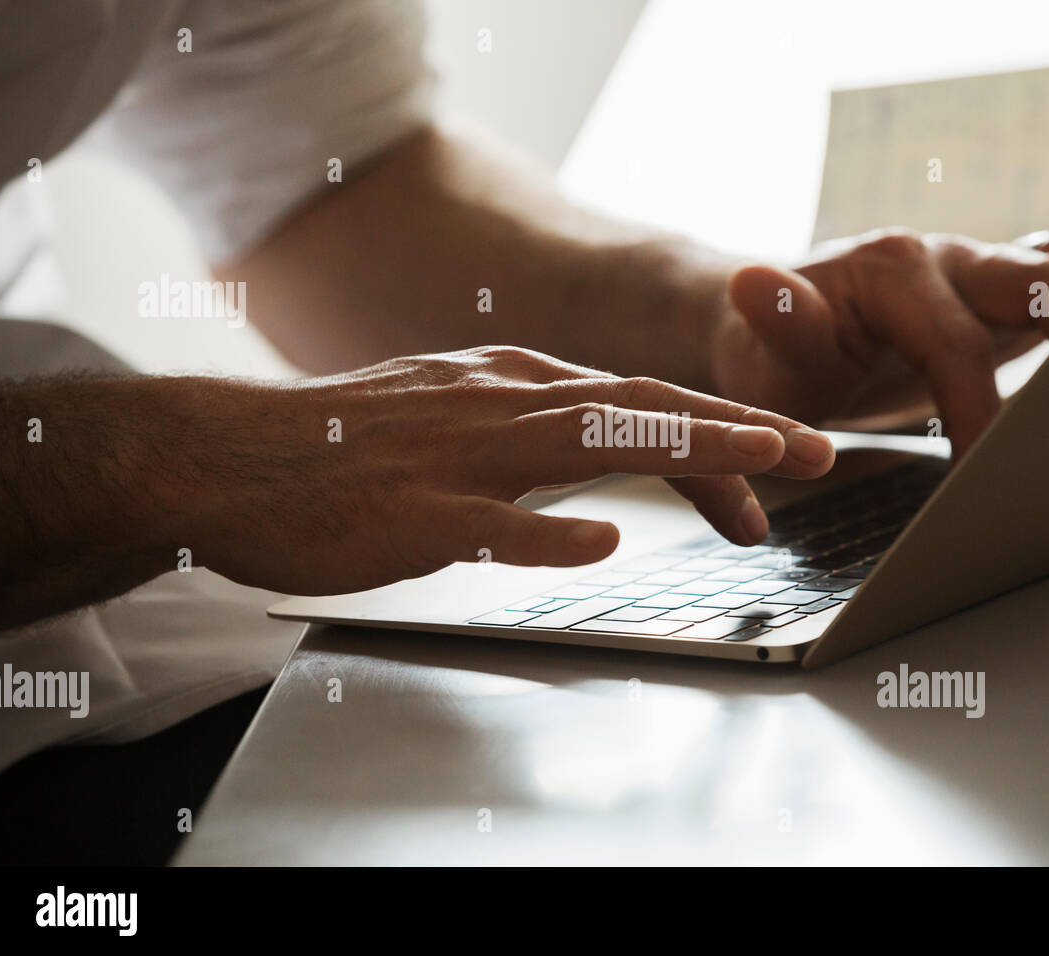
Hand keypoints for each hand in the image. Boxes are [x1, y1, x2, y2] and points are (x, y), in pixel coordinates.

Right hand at [171, 347, 834, 596]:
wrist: (228, 456)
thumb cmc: (342, 449)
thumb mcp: (452, 421)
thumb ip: (526, 435)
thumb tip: (596, 467)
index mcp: (512, 383)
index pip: (638, 399)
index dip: (719, 424)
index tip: (785, 450)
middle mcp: (499, 401)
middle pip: (639, 406)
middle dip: (737, 426)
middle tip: (819, 450)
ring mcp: (457, 453)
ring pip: (588, 442)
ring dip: (682, 451)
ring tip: (759, 465)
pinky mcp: (410, 509)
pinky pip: (490, 521)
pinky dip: (548, 530)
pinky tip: (601, 543)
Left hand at [714, 226, 1048, 458]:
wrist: (771, 328)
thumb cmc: (768, 353)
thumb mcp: (763, 354)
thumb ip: (776, 324)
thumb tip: (755, 283)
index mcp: (891, 272)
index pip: (955, 345)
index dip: (980, 412)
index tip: (988, 472)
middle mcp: (944, 257)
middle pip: (1034, 278)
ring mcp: (976, 268)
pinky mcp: (996, 291)